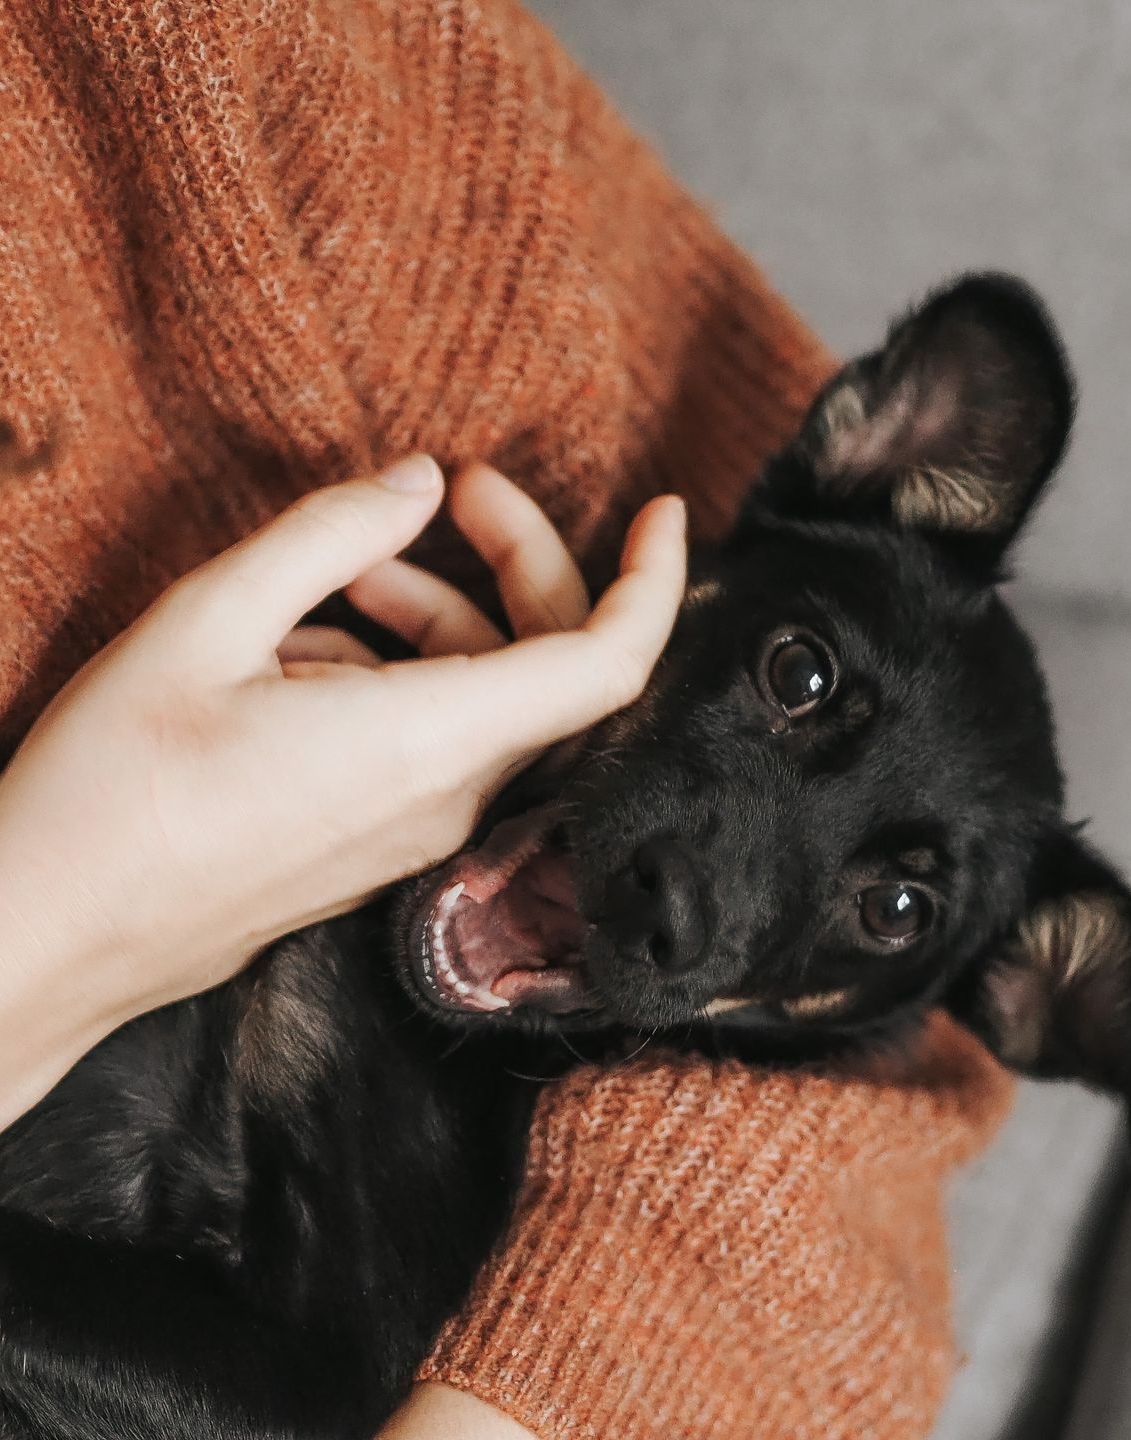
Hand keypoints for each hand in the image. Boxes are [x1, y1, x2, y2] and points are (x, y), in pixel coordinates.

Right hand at [0, 456, 685, 1126]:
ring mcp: (413, 835)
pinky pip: (432, 745)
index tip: (662, 508)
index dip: (653, 581)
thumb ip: (327, 537)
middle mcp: (444, 799)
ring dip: (438, 616)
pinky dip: (399, 672)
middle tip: (451, 492)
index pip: (606, 665)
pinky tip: (302, 648)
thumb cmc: (111, 785)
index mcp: (428, 742)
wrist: (47, 938)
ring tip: (341, 574)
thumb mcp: (205, 622)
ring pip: (483, 702)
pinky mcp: (375, 850)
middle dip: (519, 563)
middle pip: (547, 669)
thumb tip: (417, 484)